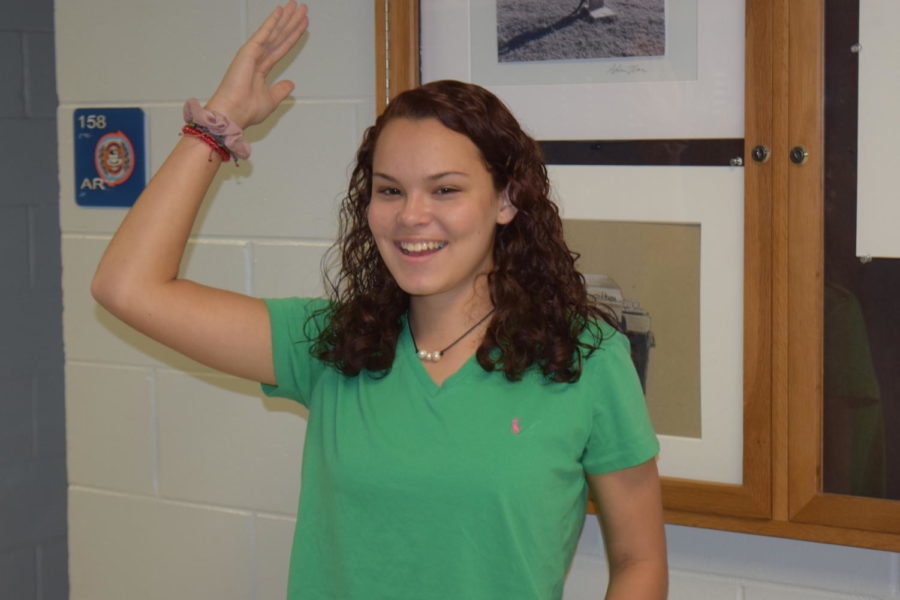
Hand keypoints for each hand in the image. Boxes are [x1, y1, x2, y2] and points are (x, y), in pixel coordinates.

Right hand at [205, 1, 308, 128]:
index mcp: (261, 69)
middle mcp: (257, 58)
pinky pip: (263, 34)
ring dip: (286, 18)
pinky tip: (280, 11)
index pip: (281, 48)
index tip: (303, 25)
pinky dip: (272, 22)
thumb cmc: (246, 110)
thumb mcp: (271, 100)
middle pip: (280, 36)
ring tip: (296, 6)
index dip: (292, 36)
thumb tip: (290, 84)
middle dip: (291, 22)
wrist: (234, 113)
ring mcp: (253, 53)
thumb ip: (280, 90)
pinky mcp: (248, 52)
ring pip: (274, 32)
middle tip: (303, 8)